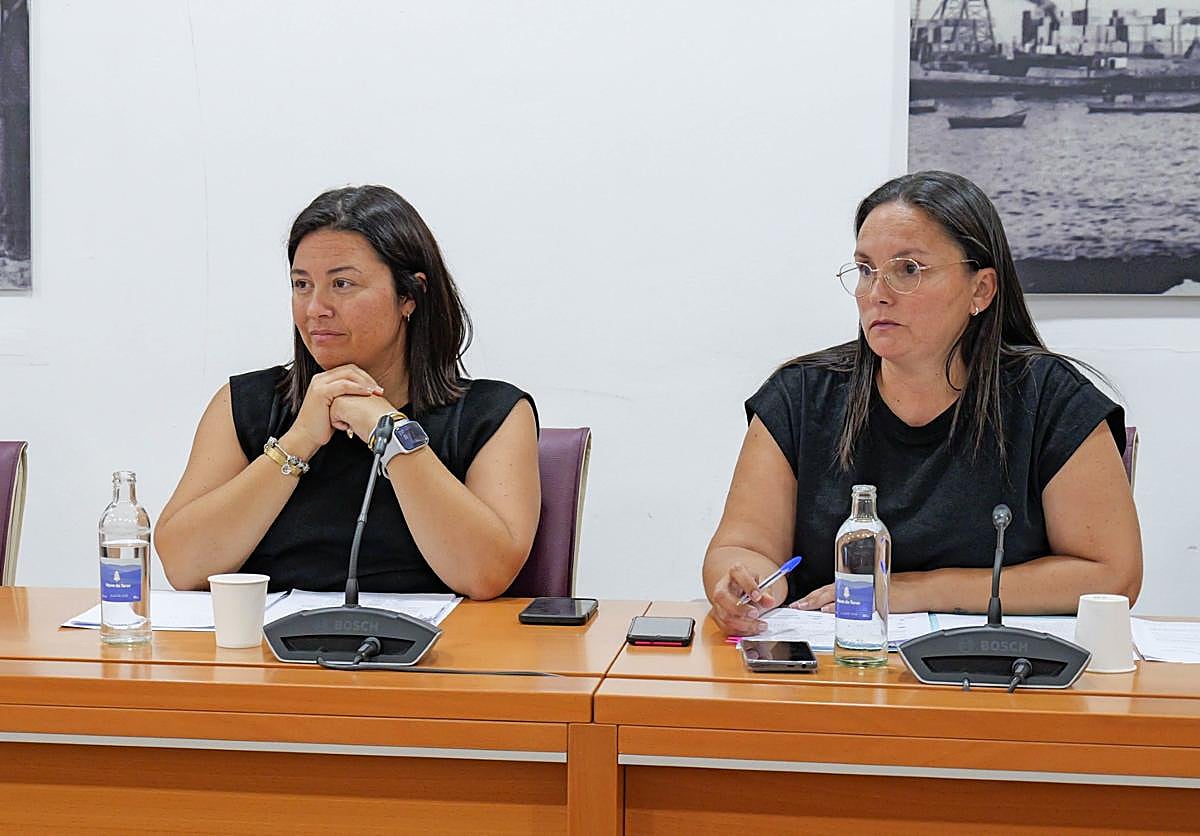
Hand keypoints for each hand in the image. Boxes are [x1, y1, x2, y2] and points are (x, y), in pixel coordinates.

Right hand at [285, 365, 382, 453]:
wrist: (306, 437)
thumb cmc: (322, 426)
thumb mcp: (337, 407)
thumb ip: (347, 397)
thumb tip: (367, 395)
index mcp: (324, 379)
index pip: (349, 370)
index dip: (365, 377)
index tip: (377, 388)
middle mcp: (321, 378)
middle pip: (350, 369)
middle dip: (367, 379)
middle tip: (379, 390)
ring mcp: (319, 384)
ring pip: (348, 374)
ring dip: (365, 382)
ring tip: (376, 392)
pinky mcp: (321, 392)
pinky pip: (344, 385)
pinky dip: (358, 388)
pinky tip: (367, 394)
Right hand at [709, 563, 775, 635]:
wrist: (743, 592)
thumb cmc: (751, 586)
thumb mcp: (762, 584)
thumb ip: (766, 592)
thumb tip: (770, 601)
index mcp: (735, 572)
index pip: (737, 573)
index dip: (747, 585)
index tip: (758, 596)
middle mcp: (722, 586)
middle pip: (722, 596)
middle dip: (740, 609)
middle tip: (756, 614)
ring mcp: (718, 602)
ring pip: (724, 615)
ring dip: (744, 624)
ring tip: (759, 625)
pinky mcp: (717, 616)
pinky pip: (725, 627)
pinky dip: (740, 631)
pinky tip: (752, 629)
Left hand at [789, 574, 925, 613]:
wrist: (920, 589)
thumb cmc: (899, 590)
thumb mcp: (873, 593)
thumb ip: (854, 600)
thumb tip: (831, 610)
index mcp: (856, 582)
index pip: (829, 589)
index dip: (813, 596)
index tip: (799, 603)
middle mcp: (858, 583)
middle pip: (828, 590)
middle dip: (811, 599)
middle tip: (796, 606)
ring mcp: (865, 589)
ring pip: (837, 594)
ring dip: (820, 601)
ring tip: (806, 607)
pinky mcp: (874, 597)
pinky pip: (853, 602)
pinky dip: (841, 606)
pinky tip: (830, 610)